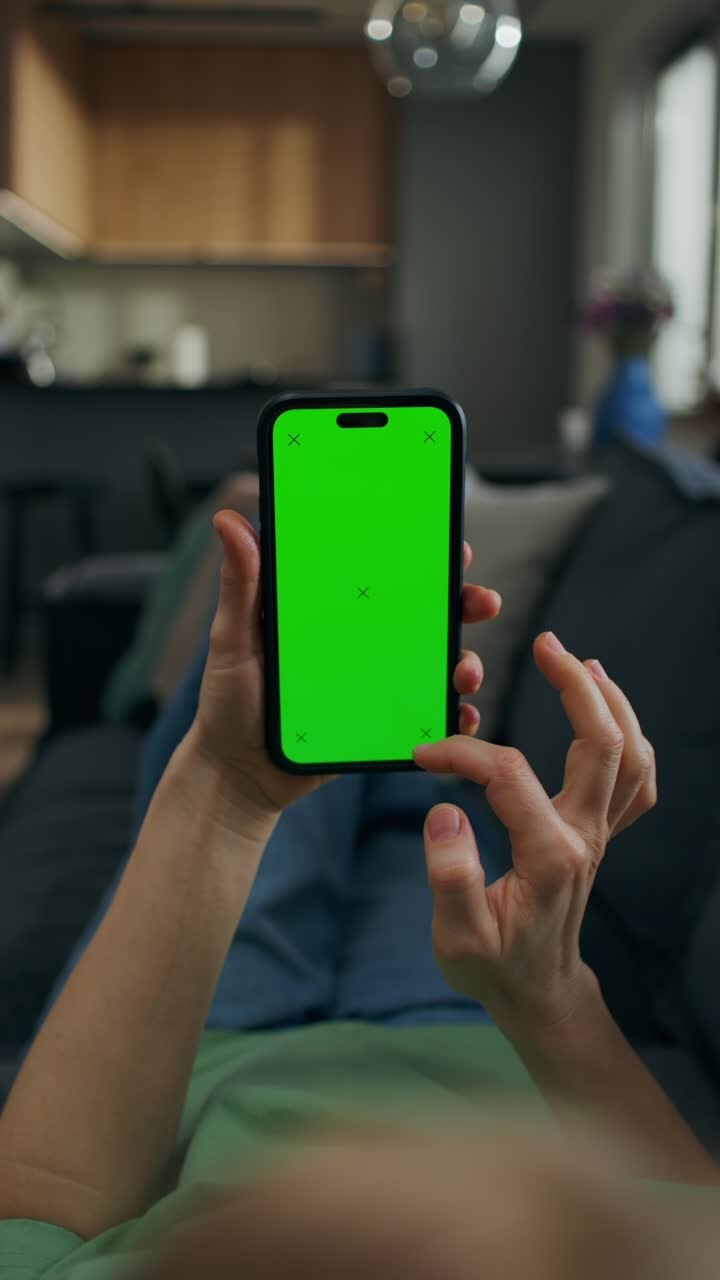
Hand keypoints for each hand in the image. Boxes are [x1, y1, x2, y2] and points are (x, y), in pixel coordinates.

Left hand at [191, 509, 501, 820]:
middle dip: (464, 603)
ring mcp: (377, 684)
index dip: (423, 555)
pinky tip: (463, 717)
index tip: (452, 547)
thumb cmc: (229, 701)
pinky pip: (429, 717)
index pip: (386, 571)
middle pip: (425, 614)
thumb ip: (240, 584)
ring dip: (465, 661)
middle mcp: (362, 642)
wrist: (237, 774)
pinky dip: (455, 717)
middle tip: (483, 602)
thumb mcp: (233, 639)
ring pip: (436, 664)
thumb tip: (227, 519)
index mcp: (333, 610)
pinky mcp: (383, 725)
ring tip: (464, 672)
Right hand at [412, 632, 656, 1033]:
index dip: (462, 754)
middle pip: (603, 745)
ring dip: (613, 704)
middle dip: (577, 687)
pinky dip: (629, 740)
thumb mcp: (457, 938)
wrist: (536, 991)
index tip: (423, 754)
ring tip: (583, 663)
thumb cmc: (493, 965)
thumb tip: (444, 813)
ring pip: (632, 757)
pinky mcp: (600, 837)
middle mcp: (585, 838)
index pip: (509, 776)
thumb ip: (449, 877)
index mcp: (548, 857)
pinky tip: (606, 713)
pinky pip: (635, 781)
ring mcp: (599, 836)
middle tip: (546, 643)